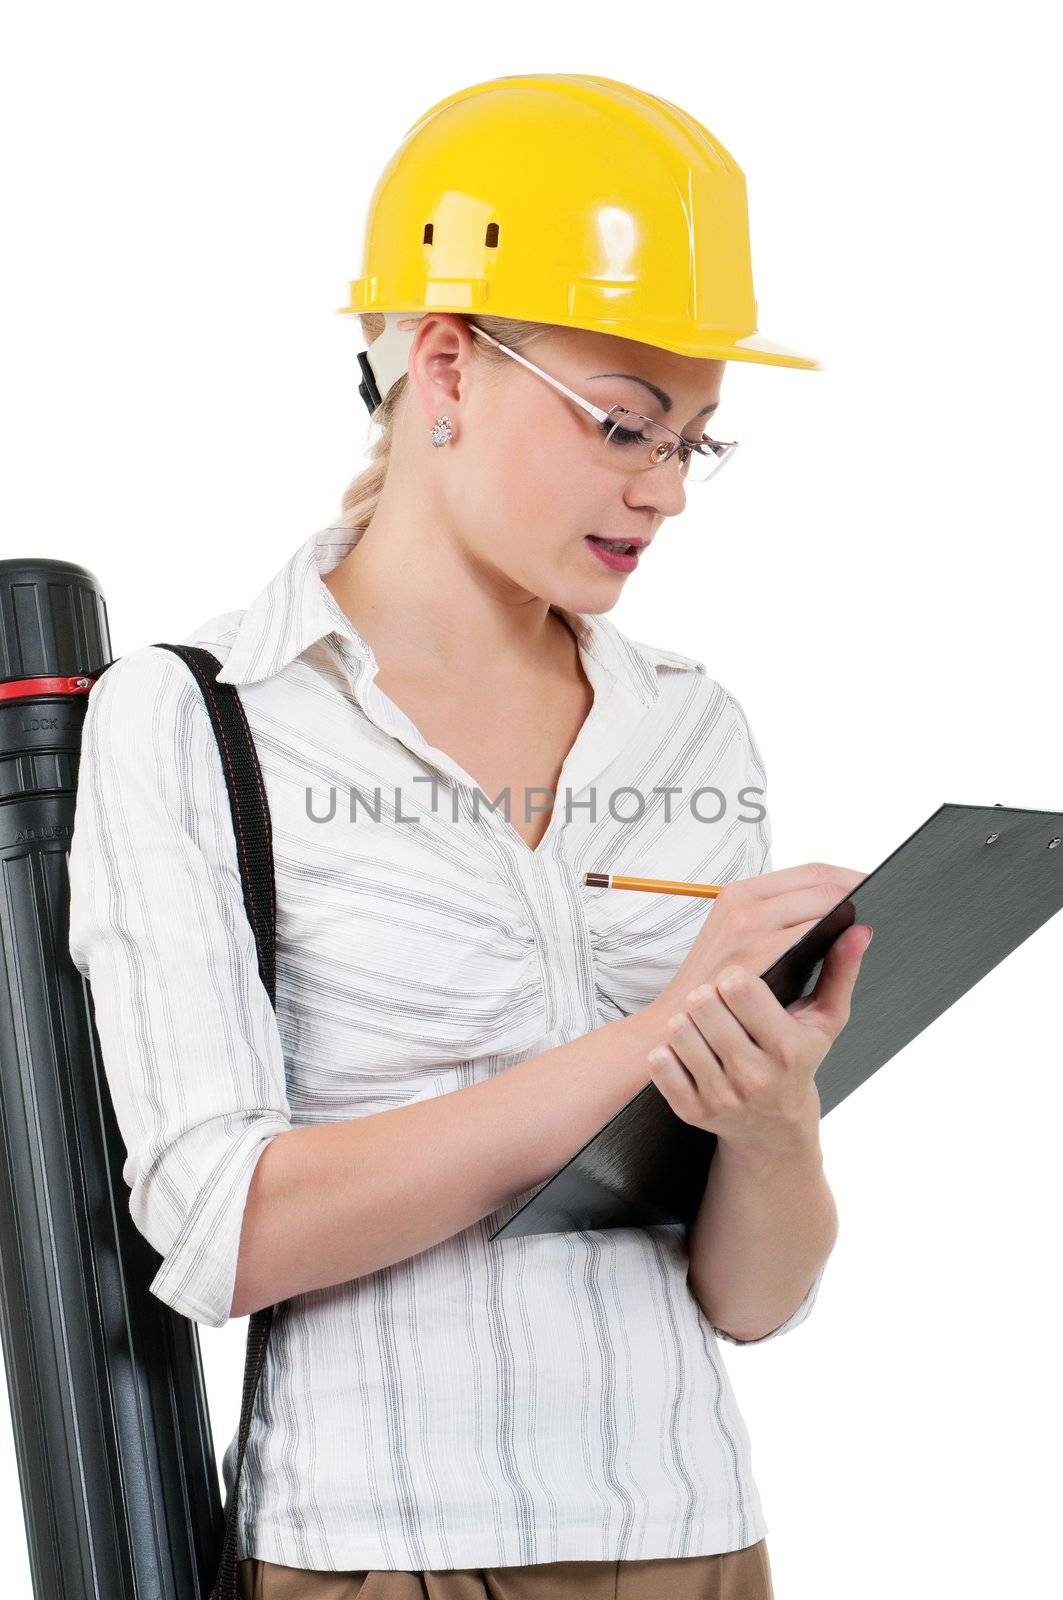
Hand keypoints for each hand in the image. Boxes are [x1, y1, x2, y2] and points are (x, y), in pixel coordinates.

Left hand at [646, 880, 872, 1147]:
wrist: (774, 1128)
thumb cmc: (798, 1061)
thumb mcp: (824, 1021)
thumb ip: (841, 971)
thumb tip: (859, 929)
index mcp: (788, 1048)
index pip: (739, 986)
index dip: (734, 977)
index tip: (739, 980)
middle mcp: (755, 1076)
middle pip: (704, 1002)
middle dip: (709, 995)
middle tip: (719, 1002)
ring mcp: (721, 1097)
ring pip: (680, 1029)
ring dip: (689, 1022)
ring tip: (707, 1027)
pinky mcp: (691, 1112)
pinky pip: (659, 1062)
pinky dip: (668, 1052)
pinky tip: (690, 1053)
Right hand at [655, 861, 868, 1020]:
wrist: (675, 1028)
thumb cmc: (718, 991)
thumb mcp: (749, 947)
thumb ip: (792, 924)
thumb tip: (851, 921)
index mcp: (742, 894)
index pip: (813, 871)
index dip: (851, 877)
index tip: (879, 887)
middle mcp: (742, 903)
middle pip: (821, 881)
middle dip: (858, 890)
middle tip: (887, 902)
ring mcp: (744, 926)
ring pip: (819, 901)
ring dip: (850, 909)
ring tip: (870, 921)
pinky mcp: (749, 955)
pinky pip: (808, 932)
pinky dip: (834, 933)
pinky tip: (846, 944)